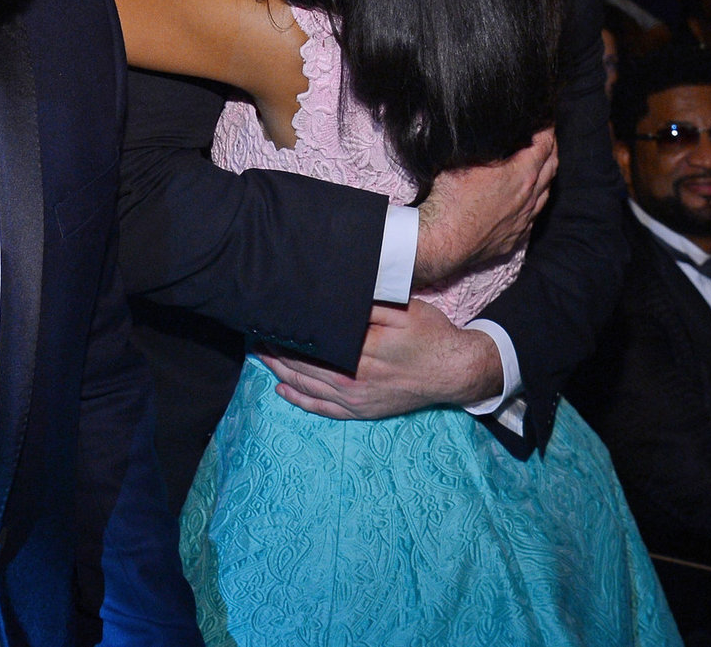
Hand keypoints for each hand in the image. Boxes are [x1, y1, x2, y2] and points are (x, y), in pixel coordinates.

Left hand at [260, 299, 502, 419]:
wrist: (455, 371)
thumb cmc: (430, 335)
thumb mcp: (403, 309)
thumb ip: (367, 304)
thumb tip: (331, 298)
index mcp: (362, 349)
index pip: (313, 339)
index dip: (289, 329)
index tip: (270, 317)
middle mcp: (354, 378)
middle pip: (303, 363)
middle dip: (277, 348)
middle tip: (255, 333)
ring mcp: (356, 398)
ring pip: (307, 386)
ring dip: (280, 370)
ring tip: (261, 354)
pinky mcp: (362, 411)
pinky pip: (322, 409)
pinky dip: (299, 399)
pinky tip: (281, 389)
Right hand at [414, 129, 556, 285]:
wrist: (443, 240)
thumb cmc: (451, 197)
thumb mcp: (465, 159)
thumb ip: (486, 146)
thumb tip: (493, 134)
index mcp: (521, 174)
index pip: (544, 145)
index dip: (547, 129)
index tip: (546, 119)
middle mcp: (529, 196)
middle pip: (551, 167)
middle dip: (552, 148)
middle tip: (548, 137)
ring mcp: (524, 219)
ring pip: (545, 193)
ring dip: (546, 175)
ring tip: (542, 165)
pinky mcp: (515, 237)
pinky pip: (533, 216)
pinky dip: (536, 201)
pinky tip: (528, 199)